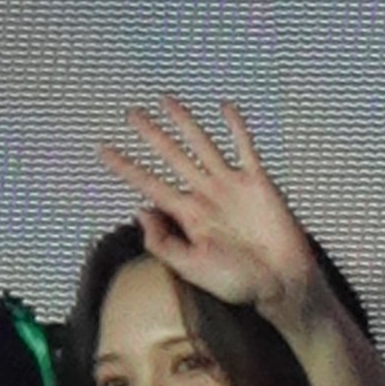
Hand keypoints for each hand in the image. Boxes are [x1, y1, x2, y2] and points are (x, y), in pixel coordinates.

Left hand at [100, 97, 318, 314]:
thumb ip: (163, 243)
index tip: (104, 152)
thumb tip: (140, 211)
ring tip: (166, 101)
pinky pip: (244, 147)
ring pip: (202, 145)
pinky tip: (224, 108)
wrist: (280, 284)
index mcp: (188, 217)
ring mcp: (230, 186)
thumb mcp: (191, 268)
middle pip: (172, 157)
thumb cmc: (237, 284)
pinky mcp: (257, 182)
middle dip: (151, 136)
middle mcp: (205, 196)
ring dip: (184, 123)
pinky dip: (236, 127)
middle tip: (130, 114)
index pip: (150, 186)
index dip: (126, 168)